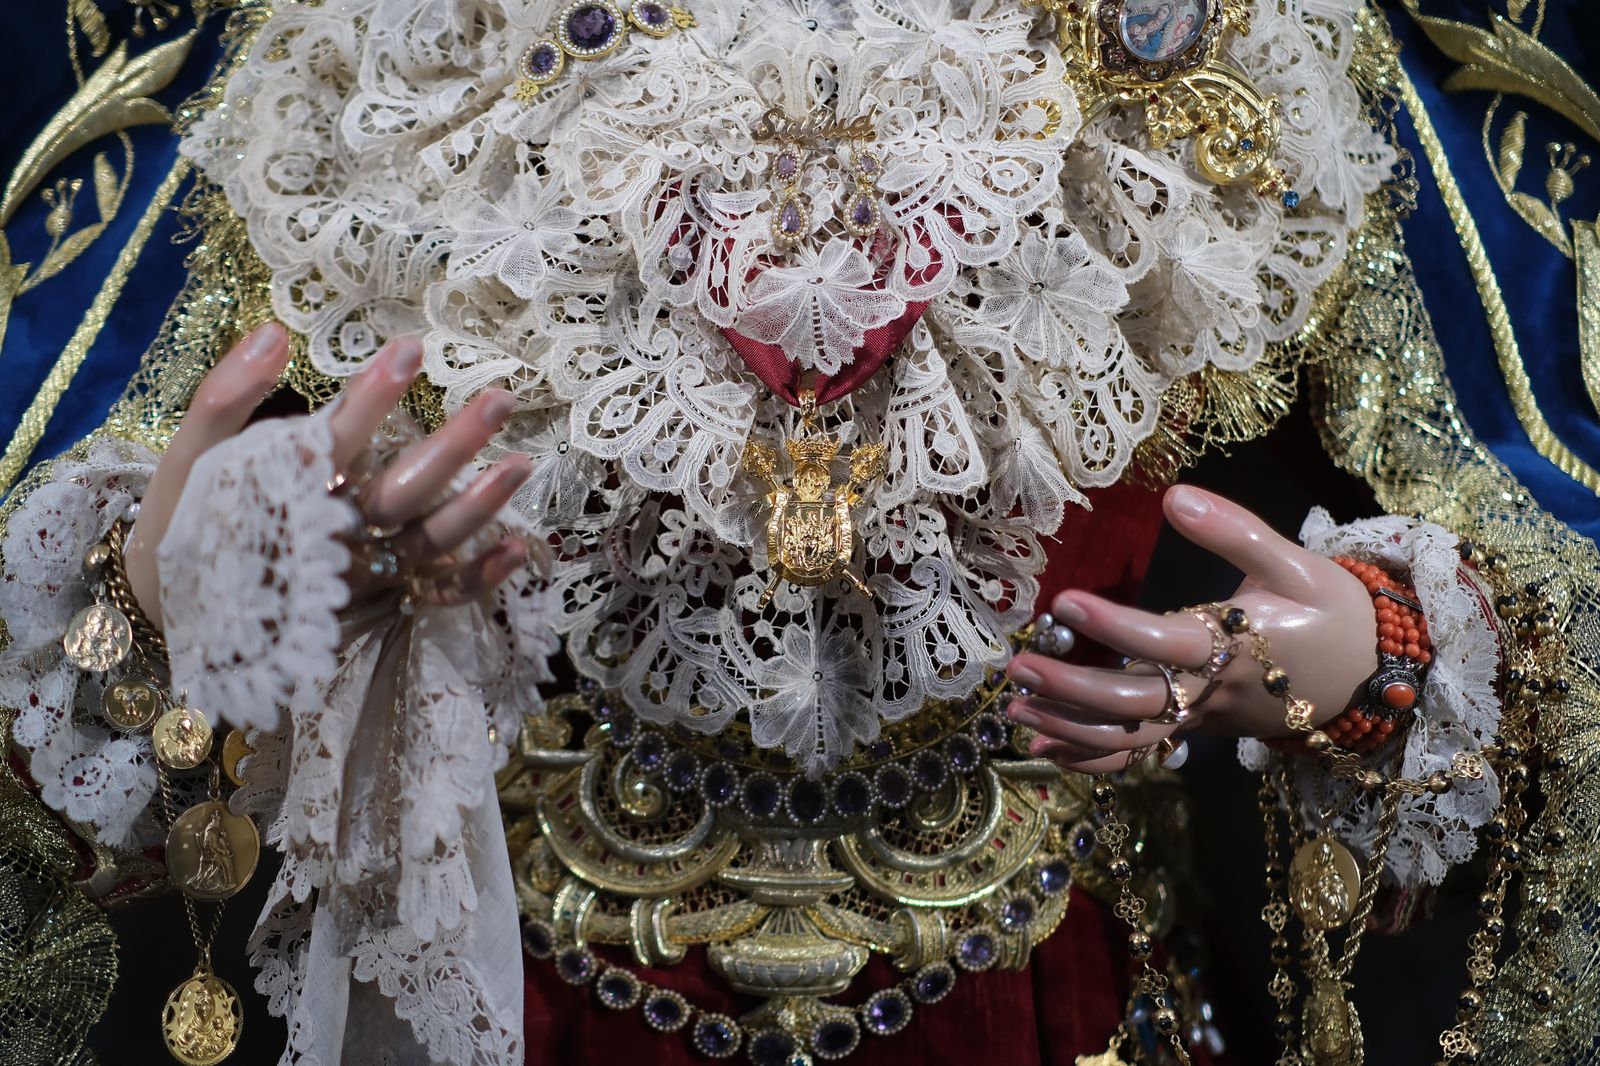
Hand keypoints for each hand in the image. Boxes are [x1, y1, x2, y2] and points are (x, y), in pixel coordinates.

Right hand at [126, 322, 532, 623]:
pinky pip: (434, 597)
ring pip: (428, 544)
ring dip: (479, 507)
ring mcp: (359, 577)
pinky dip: (477, 580)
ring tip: (524, 463)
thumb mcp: (190, 456)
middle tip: (503, 399)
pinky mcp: (376, 605)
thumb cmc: (189, 516)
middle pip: (400, 493)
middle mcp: (330, 539)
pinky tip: (520, 549)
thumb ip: (228, 394)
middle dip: (452, 447)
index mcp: (283, 495)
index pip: (335, 440)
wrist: (175, 613)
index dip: (372, 397)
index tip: (409, 349)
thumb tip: (275, 332)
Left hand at [1004, 485, 1376, 773]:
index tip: (1064, 601)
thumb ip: (1236, 529)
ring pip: (1133, 736)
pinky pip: (1143, 753)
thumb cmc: (1332, 612)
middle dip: (1074, 688)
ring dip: (1071, 727)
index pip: (1166, 641)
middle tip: (1019, 666)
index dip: (1115, 625)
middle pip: (1136, 702)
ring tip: (1015, 707)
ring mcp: (1201, 717)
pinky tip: (1044, 748)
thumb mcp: (1295, 564)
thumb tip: (1175, 496)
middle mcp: (1211, 690)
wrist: (1373, 675)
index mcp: (1235, 644)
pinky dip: (1094, 757)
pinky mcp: (1197, 730)